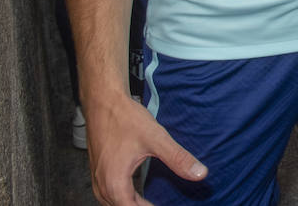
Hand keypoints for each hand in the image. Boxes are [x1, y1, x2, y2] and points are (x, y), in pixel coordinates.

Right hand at [87, 93, 205, 204]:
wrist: (103, 101)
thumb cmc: (125, 118)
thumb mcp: (156, 139)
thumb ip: (178, 158)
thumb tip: (200, 174)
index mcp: (114, 183)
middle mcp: (102, 185)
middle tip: (161, 204)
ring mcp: (97, 179)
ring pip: (113, 203)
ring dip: (132, 205)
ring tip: (150, 204)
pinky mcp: (98, 171)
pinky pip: (108, 195)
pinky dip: (123, 198)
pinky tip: (135, 196)